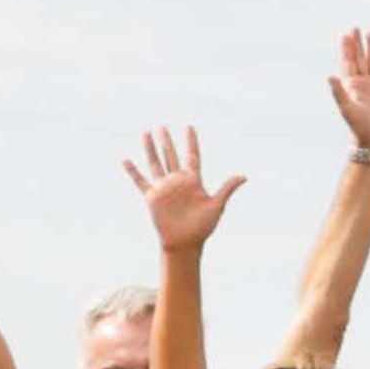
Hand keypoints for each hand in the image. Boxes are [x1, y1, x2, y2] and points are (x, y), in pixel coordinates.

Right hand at [122, 132, 237, 257]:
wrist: (186, 242)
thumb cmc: (203, 226)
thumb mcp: (217, 205)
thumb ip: (227, 188)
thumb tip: (244, 176)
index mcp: (194, 181)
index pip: (192, 156)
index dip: (191, 141)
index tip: (189, 126)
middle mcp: (178, 181)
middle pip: (171, 155)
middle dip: (167, 141)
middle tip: (162, 126)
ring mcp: (164, 188)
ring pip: (155, 163)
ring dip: (150, 148)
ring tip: (146, 133)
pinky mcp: (152, 197)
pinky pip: (140, 181)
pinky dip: (132, 171)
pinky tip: (125, 159)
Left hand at [324, 30, 369, 166]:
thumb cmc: (358, 126)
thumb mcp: (346, 108)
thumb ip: (338, 91)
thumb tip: (329, 75)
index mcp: (350, 85)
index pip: (348, 61)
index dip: (347, 47)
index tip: (346, 33)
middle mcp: (362, 83)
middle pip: (360, 58)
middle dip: (358, 43)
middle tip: (355, 27)